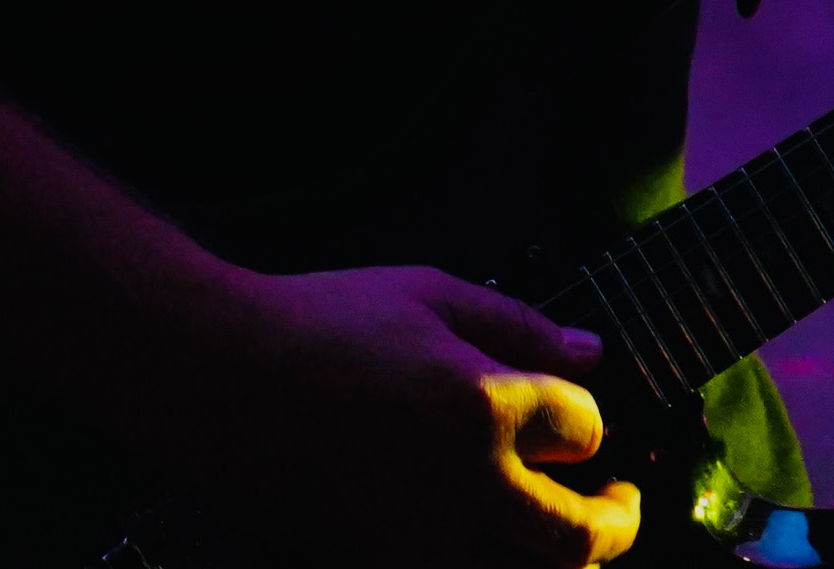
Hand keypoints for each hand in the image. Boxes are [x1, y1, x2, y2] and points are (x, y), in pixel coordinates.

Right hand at [175, 263, 642, 565]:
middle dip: (618, 522)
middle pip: (582, 538)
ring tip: (564, 537)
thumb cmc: (319, 321)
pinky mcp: (379, 567)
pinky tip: (497, 551)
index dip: (590, 420)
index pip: (586, 431)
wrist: (214, 379)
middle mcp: (461, 486)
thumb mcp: (428, 292)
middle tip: (619, 502)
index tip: (574, 414)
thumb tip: (592, 353)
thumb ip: (519, 328)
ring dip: (564, 565)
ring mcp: (419, 542)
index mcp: (480, 404)